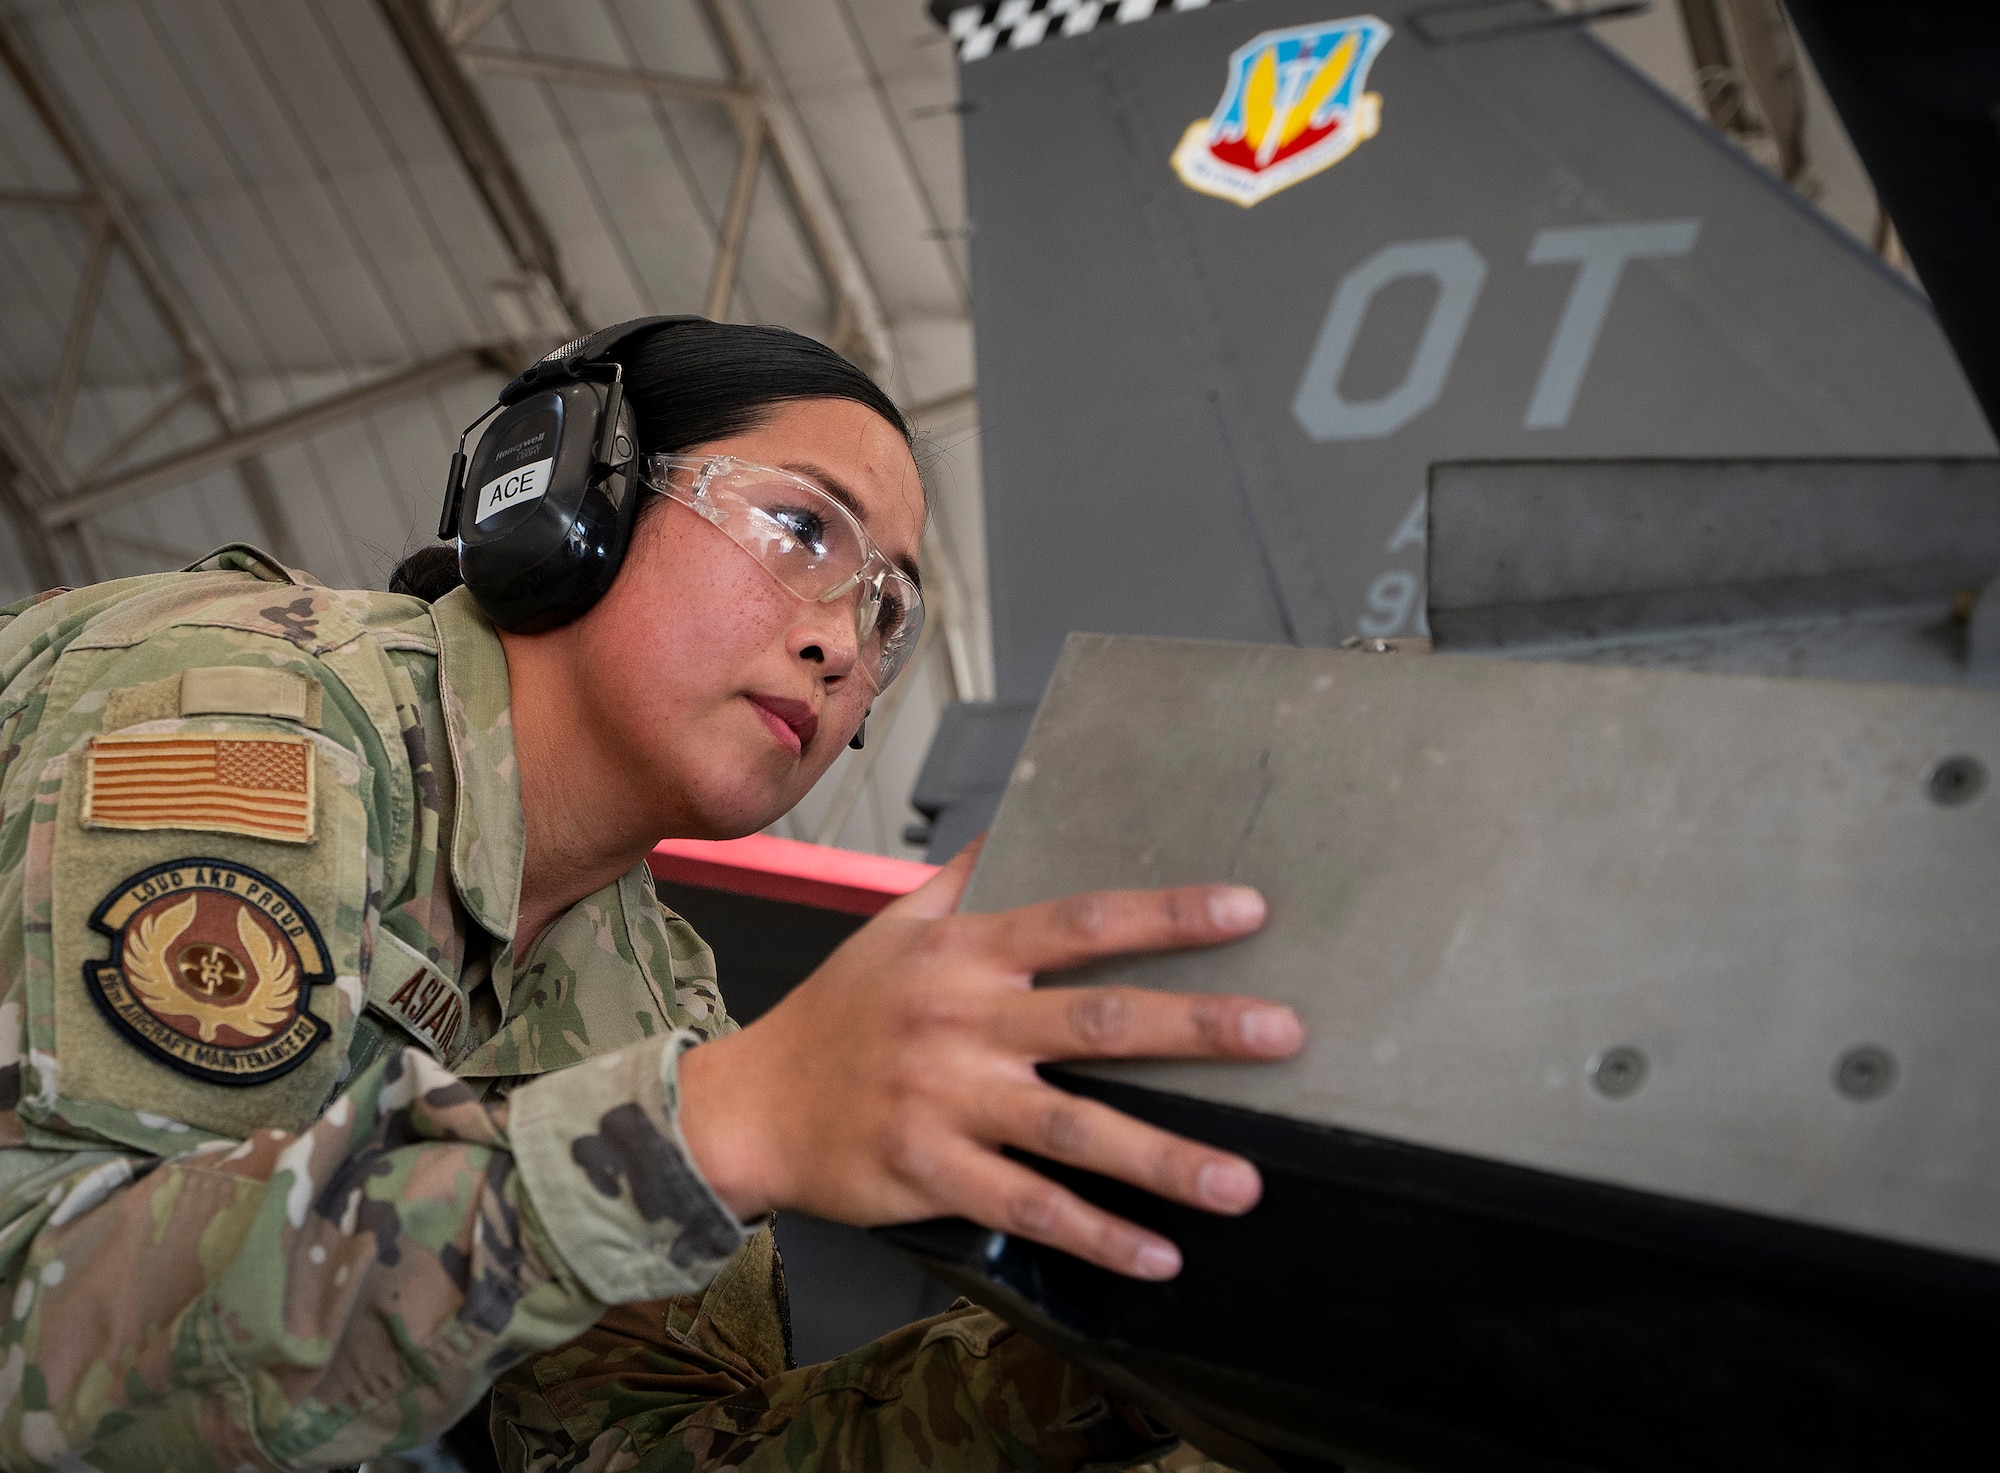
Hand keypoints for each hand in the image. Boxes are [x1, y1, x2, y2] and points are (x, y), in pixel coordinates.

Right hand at [676, 840, 1302, 1279]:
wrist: (751, 1105)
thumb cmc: (838, 1012)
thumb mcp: (894, 927)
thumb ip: (965, 880)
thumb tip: (1019, 824)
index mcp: (965, 954)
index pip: (1082, 922)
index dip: (1168, 914)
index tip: (1249, 911)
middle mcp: (962, 1022)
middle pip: (1097, 1021)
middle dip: (1197, 1029)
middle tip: (1284, 1035)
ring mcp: (945, 1103)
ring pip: (1072, 1131)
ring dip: (1165, 1158)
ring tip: (1245, 1183)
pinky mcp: (929, 1175)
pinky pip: (1027, 1209)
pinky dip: (1097, 1235)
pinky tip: (1160, 1255)